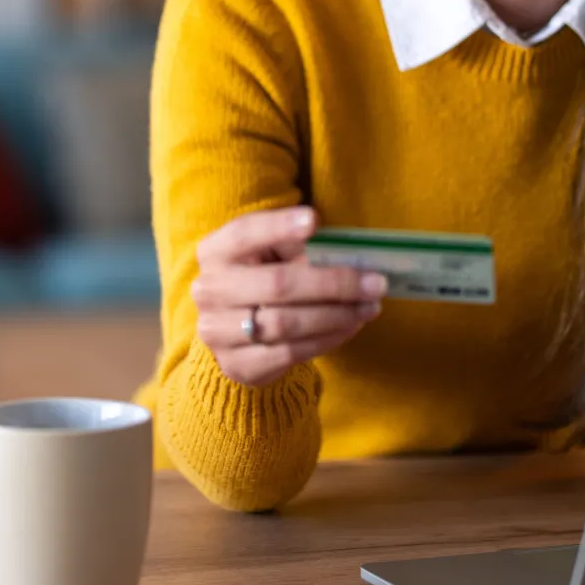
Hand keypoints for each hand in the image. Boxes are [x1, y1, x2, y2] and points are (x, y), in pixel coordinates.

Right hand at [193, 206, 385, 386]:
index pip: (245, 233)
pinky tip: (350, 326)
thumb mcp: (272, 255)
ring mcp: (218, 331)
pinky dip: (327, 338)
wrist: (235, 334)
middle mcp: (209, 289)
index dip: (278, 226)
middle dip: (333, 283)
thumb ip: (299, 249)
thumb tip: (350, 256)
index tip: (313, 220)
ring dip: (336, 315)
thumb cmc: (263, 279)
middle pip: (277, 284)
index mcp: (215, 251)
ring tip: (369, 307)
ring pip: (286, 323)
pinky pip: (290, 352)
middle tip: (375, 283)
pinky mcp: (237, 364)